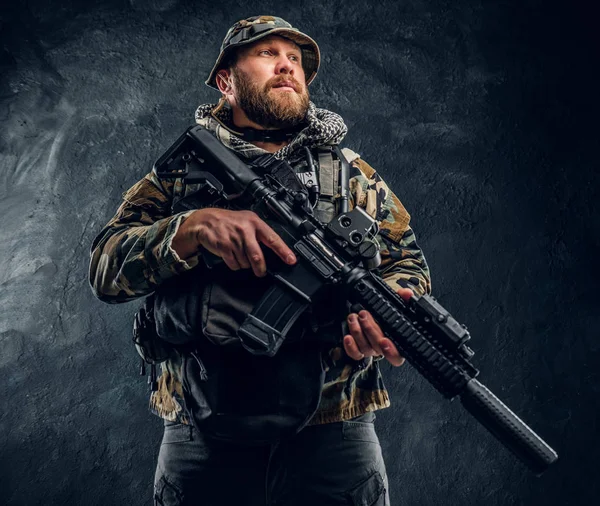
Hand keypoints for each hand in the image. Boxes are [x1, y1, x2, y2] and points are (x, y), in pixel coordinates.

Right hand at [172, 208, 295, 275]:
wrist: (204, 220)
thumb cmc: (228, 221)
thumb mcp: (246, 221)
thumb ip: (259, 233)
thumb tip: (273, 250)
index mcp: (254, 222)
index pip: (273, 238)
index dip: (283, 251)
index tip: (291, 260)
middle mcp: (245, 230)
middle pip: (257, 256)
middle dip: (260, 268)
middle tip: (261, 272)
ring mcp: (234, 238)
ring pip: (245, 262)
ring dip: (244, 264)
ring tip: (238, 254)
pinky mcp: (224, 246)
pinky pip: (234, 264)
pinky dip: (234, 264)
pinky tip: (231, 256)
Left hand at [343, 287, 413, 366]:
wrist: (374, 314)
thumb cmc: (389, 313)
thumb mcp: (398, 304)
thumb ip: (404, 298)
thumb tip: (407, 294)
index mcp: (398, 341)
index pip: (398, 356)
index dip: (392, 352)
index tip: (384, 341)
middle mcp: (385, 348)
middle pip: (378, 347)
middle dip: (370, 330)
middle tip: (364, 315)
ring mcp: (372, 349)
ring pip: (365, 348)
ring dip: (358, 332)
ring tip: (354, 318)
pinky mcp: (360, 350)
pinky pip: (355, 353)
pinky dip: (350, 346)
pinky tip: (348, 337)